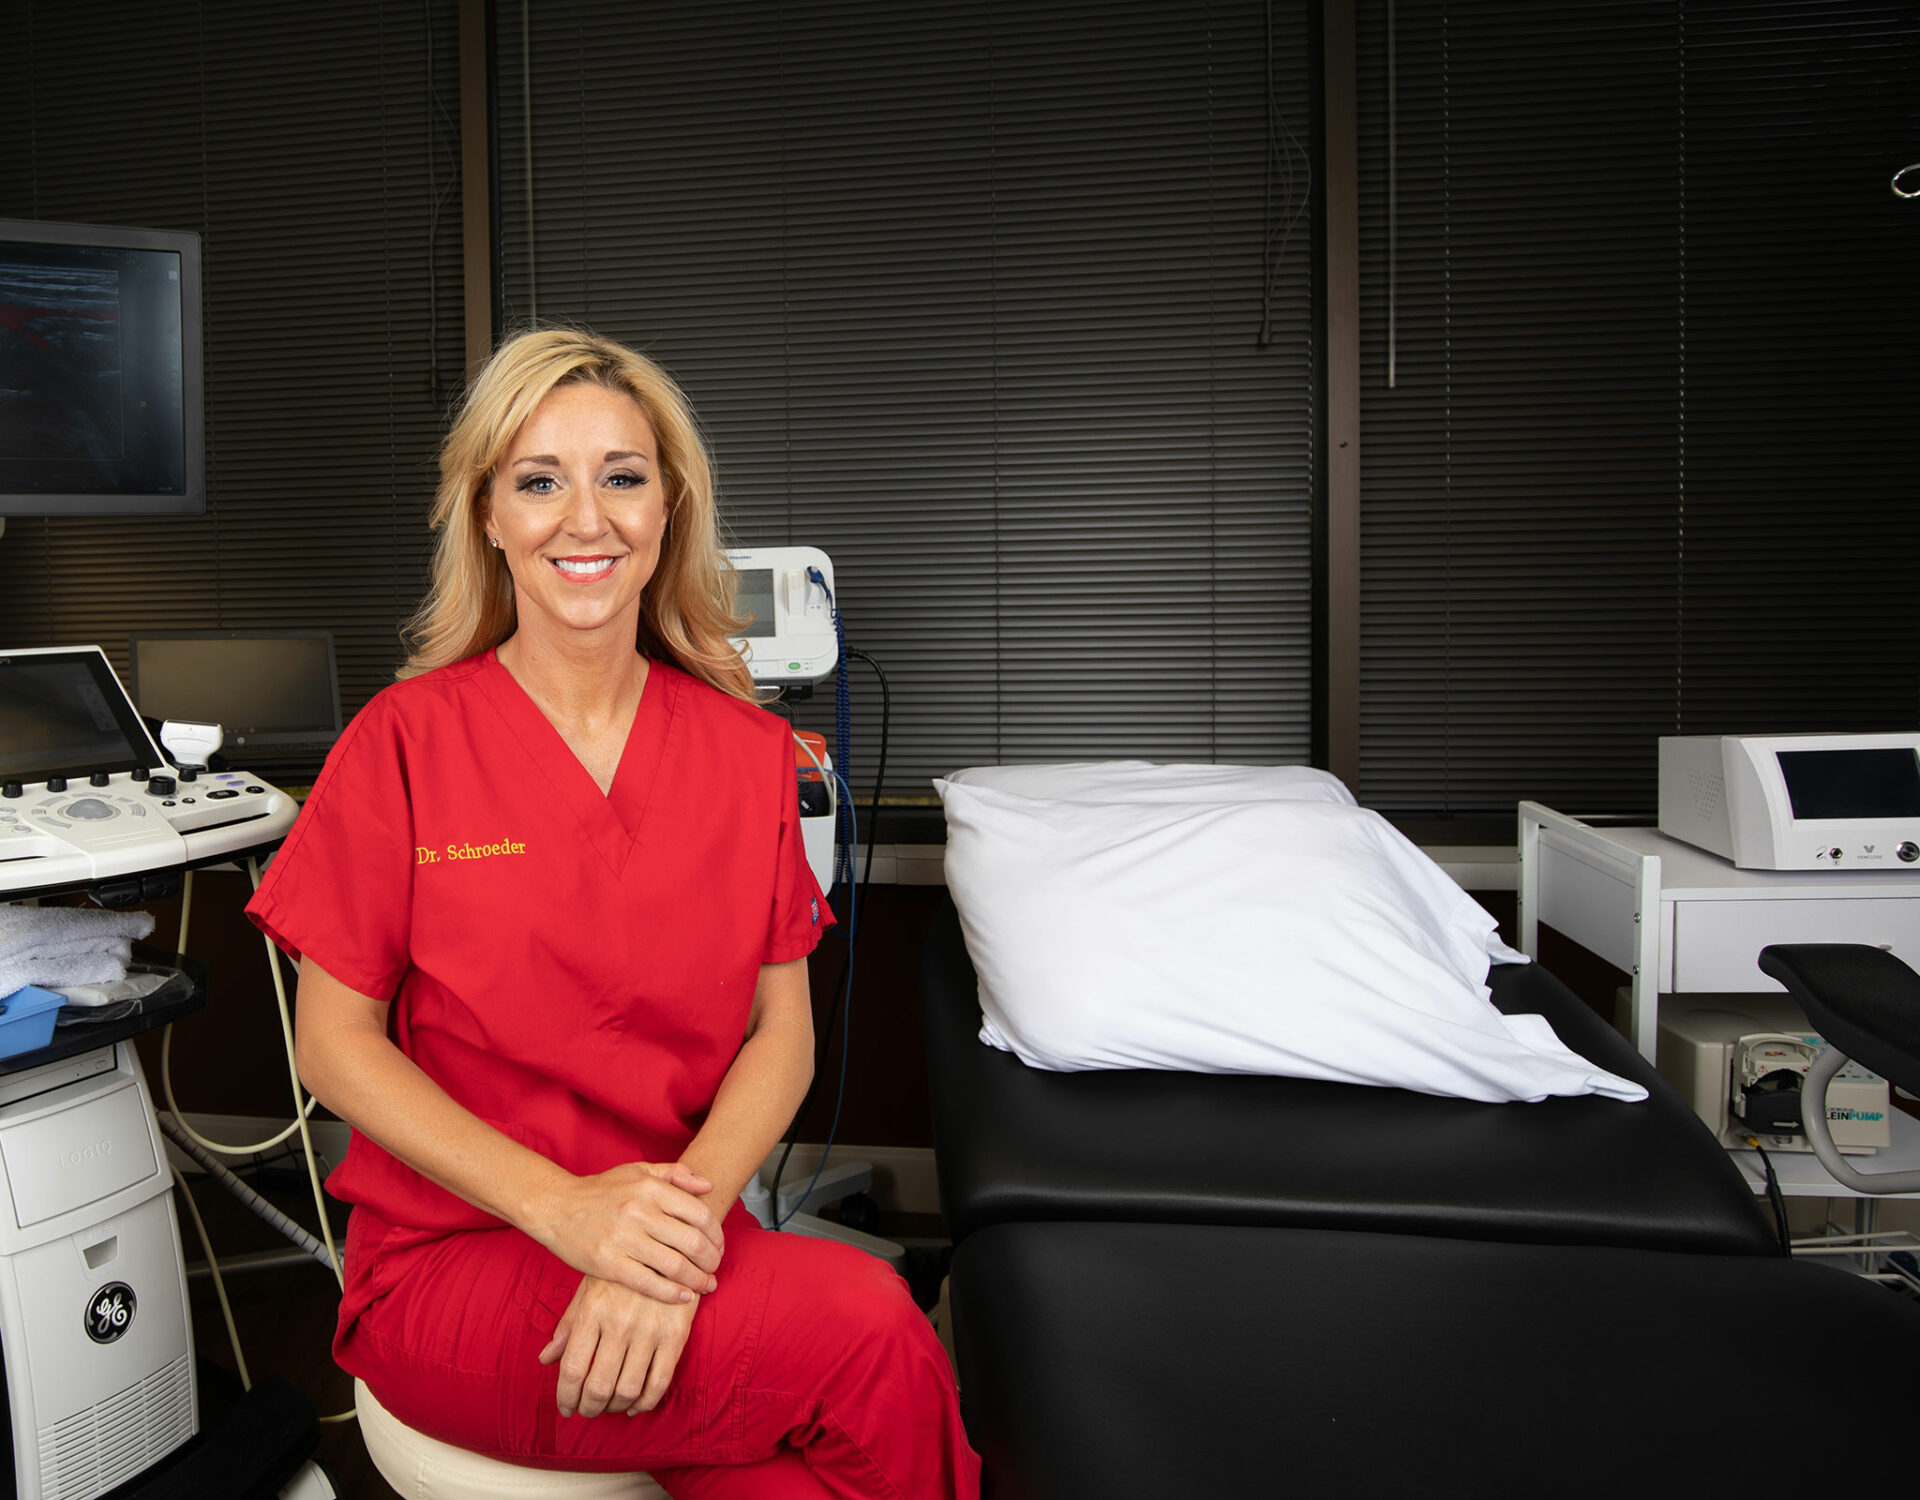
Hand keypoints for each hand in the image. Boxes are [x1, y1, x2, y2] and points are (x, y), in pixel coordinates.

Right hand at [537, 1161, 724, 1302]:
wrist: (556, 1207)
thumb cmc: (601, 1190)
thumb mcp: (638, 1171)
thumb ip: (675, 1174)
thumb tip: (709, 1184)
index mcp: (651, 1188)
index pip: (700, 1214)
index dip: (717, 1234)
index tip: (719, 1246)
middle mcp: (640, 1212)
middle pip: (692, 1242)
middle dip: (712, 1260)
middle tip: (715, 1269)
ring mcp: (623, 1239)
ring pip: (674, 1266)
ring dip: (697, 1280)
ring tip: (706, 1285)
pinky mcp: (608, 1264)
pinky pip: (649, 1283)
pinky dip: (671, 1293)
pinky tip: (683, 1297)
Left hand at [538, 1275, 698, 1417]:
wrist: (670, 1246)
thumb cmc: (622, 1272)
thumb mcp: (589, 1289)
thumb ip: (568, 1325)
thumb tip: (545, 1359)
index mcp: (593, 1310)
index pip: (572, 1368)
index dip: (566, 1396)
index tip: (566, 1407)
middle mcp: (619, 1322)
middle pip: (598, 1385)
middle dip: (589, 1407)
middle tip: (587, 1410)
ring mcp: (649, 1329)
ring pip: (628, 1389)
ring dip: (615, 1407)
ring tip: (610, 1406)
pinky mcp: (676, 1334)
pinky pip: (659, 1382)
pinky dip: (645, 1402)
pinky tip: (635, 1404)